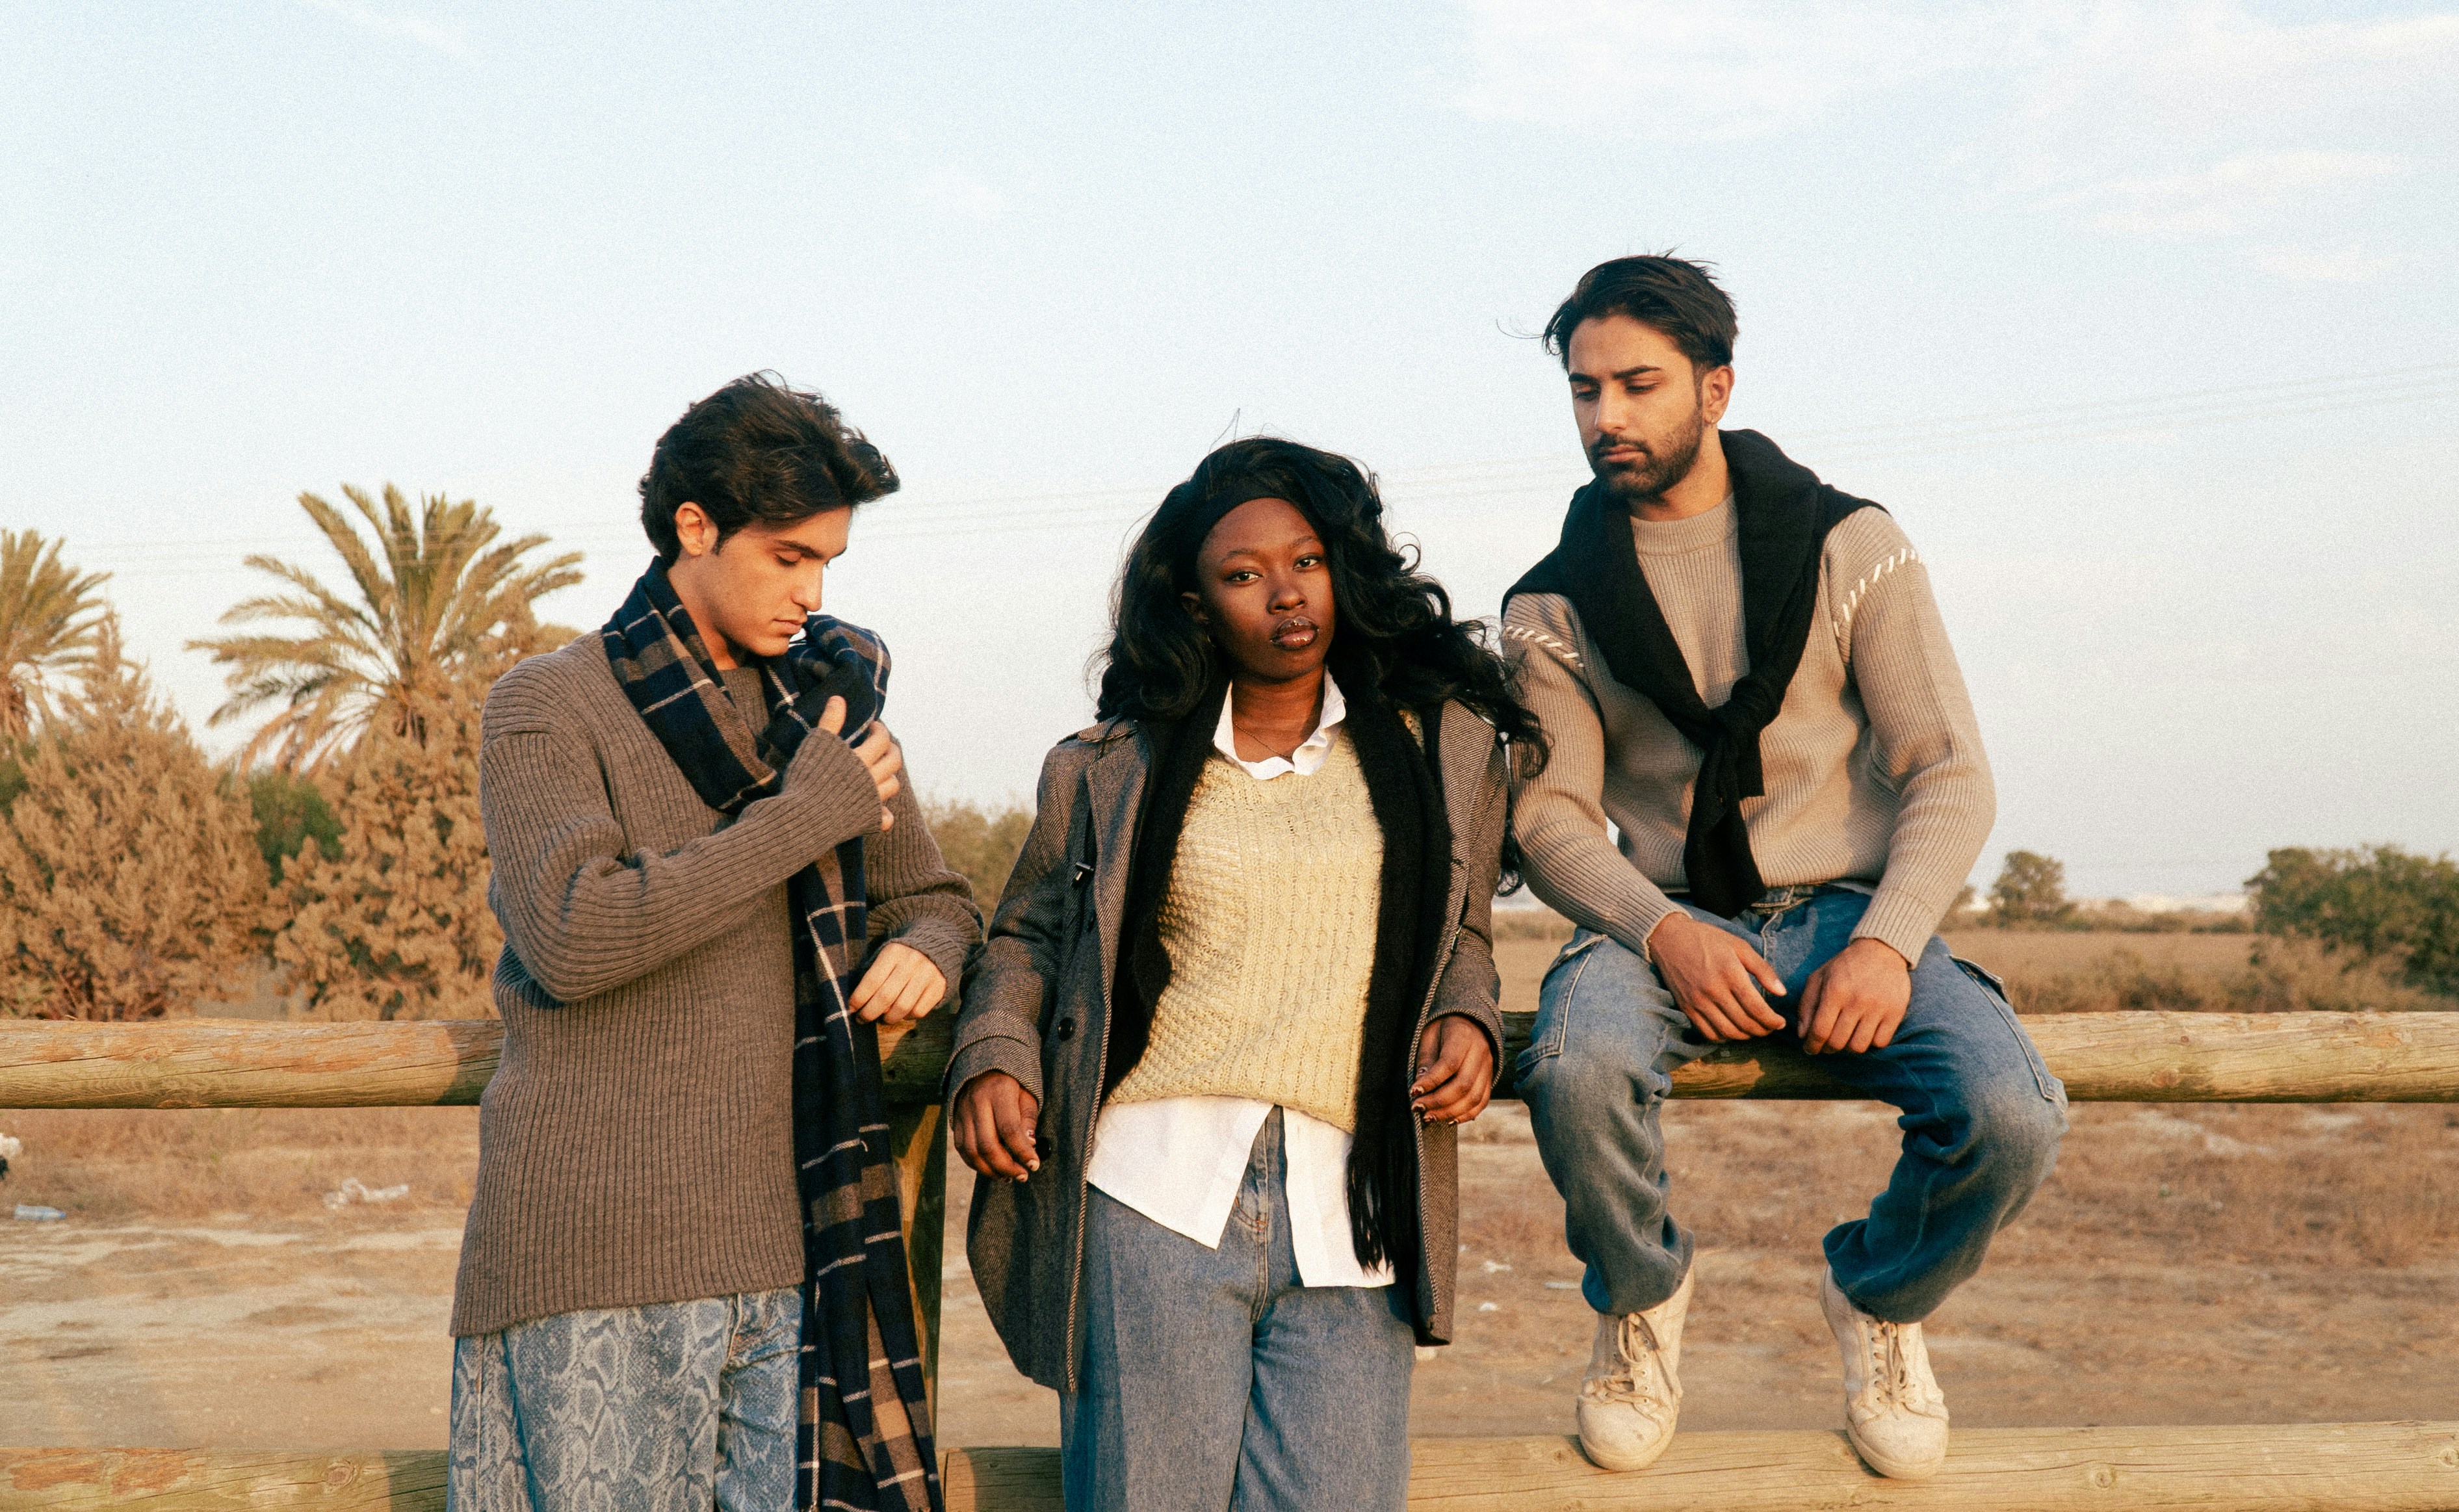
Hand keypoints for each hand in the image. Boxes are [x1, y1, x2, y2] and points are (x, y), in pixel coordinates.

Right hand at [816, 696, 902, 831]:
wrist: (803, 817)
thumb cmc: (806, 778)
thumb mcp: (816, 745)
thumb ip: (830, 722)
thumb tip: (838, 698)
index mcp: (861, 760)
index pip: (881, 739)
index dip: (880, 730)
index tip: (874, 726)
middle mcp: (871, 780)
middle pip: (894, 761)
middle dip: (891, 750)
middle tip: (883, 745)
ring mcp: (871, 802)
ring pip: (892, 786)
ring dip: (890, 776)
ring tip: (881, 770)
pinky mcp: (867, 821)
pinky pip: (886, 818)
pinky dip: (885, 814)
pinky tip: (880, 810)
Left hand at [849, 941, 944, 1023]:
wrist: (935, 946)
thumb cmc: (901, 956)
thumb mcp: (885, 956)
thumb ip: (871, 974)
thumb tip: (856, 1003)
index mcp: (893, 952)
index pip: (872, 980)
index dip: (859, 998)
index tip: (851, 1009)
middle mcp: (912, 962)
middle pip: (886, 997)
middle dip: (870, 1013)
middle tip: (862, 1019)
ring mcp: (927, 975)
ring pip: (903, 1007)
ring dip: (888, 1018)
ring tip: (883, 1018)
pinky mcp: (939, 987)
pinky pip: (919, 1011)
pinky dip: (907, 1017)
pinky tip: (902, 1013)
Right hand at [953, 1071, 1040, 1181]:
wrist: (983, 1066)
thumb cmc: (1012, 1083)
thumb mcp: (1027, 1094)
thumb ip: (1028, 1119)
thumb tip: (1030, 1145)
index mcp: (999, 1091)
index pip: (1009, 1129)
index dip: (1022, 1151)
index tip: (1034, 1165)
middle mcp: (977, 1102)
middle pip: (987, 1145)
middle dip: (1006, 1166)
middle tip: (1022, 1175)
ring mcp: (963, 1112)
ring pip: (971, 1151)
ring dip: (990, 1170)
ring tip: (1008, 1177)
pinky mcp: (955, 1120)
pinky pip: (962, 1149)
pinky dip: (976, 1164)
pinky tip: (992, 1169)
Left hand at [1411, 1016, 1493, 1125]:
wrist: (1468, 1020)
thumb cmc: (1441, 1027)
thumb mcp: (1428, 1034)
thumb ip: (1426, 1059)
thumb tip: (1420, 1088)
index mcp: (1463, 1036)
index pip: (1449, 1064)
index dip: (1431, 1081)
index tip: (1413, 1092)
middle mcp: (1481, 1052)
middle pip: (1463, 1084)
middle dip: (1438, 1101)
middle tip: (1418, 1108)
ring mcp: (1488, 1066)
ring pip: (1474, 1097)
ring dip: (1450, 1112)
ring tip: (1429, 1117)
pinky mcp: (1490, 1078)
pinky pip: (1482, 1101)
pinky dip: (1465, 1114)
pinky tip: (1448, 1119)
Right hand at [1646, 912, 1788, 1041]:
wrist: (1669, 937)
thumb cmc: (1708, 939)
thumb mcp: (1739, 946)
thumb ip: (1763, 970)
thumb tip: (1781, 993)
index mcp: (1730, 973)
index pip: (1757, 1008)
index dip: (1773, 1021)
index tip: (1781, 1023)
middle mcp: (1714, 990)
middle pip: (1744, 1023)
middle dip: (1763, 1030)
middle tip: (1770, 1028)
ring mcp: (1698, 1001)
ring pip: (1728, 1032)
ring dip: (1745, 1036)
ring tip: (1753, 1030)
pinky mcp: (1686, 1007)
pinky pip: (1708, 1032)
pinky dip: (1723, 1037)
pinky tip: (1732, 1030)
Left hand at [1798, 938, 1910, 1054]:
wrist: (1882, 950)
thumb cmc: (1845, 966)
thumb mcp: (1819, 977)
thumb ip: (1806, 1005)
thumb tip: (1802, 1035)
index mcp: (1834, 991)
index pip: (1820, 1031)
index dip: (1812, 1046)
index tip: (1810, 1049)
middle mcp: (1856, 1001)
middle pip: (1838, 1042)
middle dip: (1828, 1048)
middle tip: (1827, 1045)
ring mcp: (1878, 1008)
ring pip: (1859, 1047)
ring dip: (1849, 1047)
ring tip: (1847, 1037)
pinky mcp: (1895, 1012)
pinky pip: (1880, 1043)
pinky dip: (1871, 1042)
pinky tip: (1865, 1032)